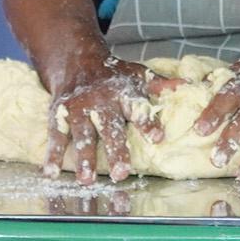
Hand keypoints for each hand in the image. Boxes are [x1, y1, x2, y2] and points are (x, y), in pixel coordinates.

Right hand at [44, 54, 171, 183]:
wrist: (76, 60)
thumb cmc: (113, 75)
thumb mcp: (137, 75)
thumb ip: (161, 85)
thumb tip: (189, 84)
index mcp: (123, 92)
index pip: (137, 107)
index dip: (147, 122)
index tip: (157, 137)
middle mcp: (100, 101)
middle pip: (109, 128)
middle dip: (115, 150)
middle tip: (121, 173)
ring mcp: (78, 108)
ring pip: (81, 135)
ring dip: (83, 158)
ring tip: (86, 180)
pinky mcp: (59, 115)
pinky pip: (56, 136)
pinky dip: (52, 155)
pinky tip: (50, 173)